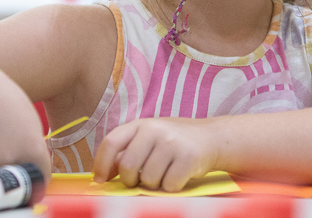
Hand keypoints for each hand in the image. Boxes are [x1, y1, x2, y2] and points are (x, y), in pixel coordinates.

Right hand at [0, 80, 50, 180]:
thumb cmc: (8, 105)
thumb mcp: (31, 125)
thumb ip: (33, 152)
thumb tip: (33, 178)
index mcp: (34, 149)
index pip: (42, 179)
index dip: (40, 179)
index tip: (36, 179)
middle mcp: (13, 159)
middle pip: (19, 185)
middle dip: (18, 179)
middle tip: (14, 165)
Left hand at [92, 118, 218, 191]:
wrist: (211, 137)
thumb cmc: (174, 142)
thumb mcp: (149, 138)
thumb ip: (128, 151)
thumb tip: (104, 173)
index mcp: (140, 124)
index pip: (111, 142)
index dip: (101, 164)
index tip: (100, 180)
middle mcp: (154, 130)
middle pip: (128, 166)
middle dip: (131, 181)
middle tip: (139, 181)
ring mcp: (172, 143)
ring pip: (149, 180)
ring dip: (154, 185)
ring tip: (163, 174)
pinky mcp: (188, 158)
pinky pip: (169, 185)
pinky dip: (171, 187)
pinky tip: (178, 176)